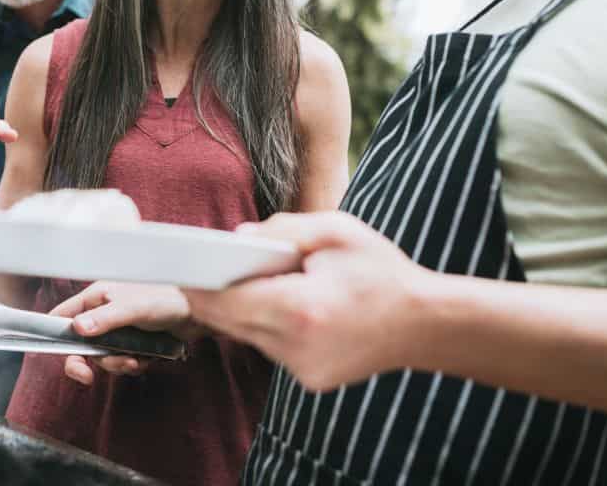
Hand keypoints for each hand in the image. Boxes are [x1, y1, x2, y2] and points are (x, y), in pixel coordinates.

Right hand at [49, 281, 199, 385]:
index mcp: (96, 297)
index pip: (63, 316)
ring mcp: (118, 330)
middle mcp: (103, 313)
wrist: (198, 312)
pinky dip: (132, 365)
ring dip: (116, 364)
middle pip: (80, 343)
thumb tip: (77, 329)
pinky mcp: (133, 343)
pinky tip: (145, 359)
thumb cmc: (166, 298)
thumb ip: (106, 319)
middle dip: (87, 361)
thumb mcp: (133, 308)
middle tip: (87, 377)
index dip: (55, 335)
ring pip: (102, 356)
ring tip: (135, 360)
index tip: (58, 354)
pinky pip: (121, 361)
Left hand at [184, 211, 432, 392]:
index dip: (199, 285)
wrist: (427, 324)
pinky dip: (270, 325)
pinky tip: (284, 303)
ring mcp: (304, 369)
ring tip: (244, 280)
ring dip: (244, 309)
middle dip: (214, 295)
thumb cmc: (383, 271)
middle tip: (196, 270)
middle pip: (231, 321)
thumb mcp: (337, 230)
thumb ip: (283, 227)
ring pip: (250, 335)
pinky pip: (272, 347)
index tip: (179, 268)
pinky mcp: (310, 379)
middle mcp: (297, 347)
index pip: (228, 301)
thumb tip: (238, 238)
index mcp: (301, 309)